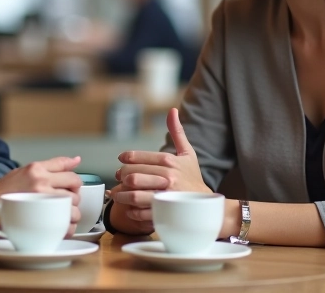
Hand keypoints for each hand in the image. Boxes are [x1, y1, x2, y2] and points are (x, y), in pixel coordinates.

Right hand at [0, 156, 82, 235]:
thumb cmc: (1, 194)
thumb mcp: (23, 171)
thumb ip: (50, 166)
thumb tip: (76, 159)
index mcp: (36, 169)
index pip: (68, 169)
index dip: (73, 181)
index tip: (71, 186)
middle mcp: (40, 182)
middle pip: (75, 186)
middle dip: (73, 195)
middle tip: (63, 202)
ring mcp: (41, 201)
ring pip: (74, 206)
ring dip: (71, 213)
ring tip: (60, 216)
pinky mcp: (41, 220)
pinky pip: (67, 224)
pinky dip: (67, 228)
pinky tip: (59, 227)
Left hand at [113, 108, 211, 223]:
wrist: (207, 204)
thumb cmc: (193, 177)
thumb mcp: (187, 153)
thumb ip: (177, 132)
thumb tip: (172, 110)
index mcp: (169, 162)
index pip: (137, 158)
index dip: (125, 159)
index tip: (122, 162)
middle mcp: (167, 177)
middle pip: (132, 175)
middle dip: (121, 177)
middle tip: (119, 178)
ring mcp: (165, 196)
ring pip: (133, 194)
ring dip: (121, 195)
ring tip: (117, 194)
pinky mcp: (164, 213)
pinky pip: (140, 212)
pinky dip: (131, 210)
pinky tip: (130, 207)